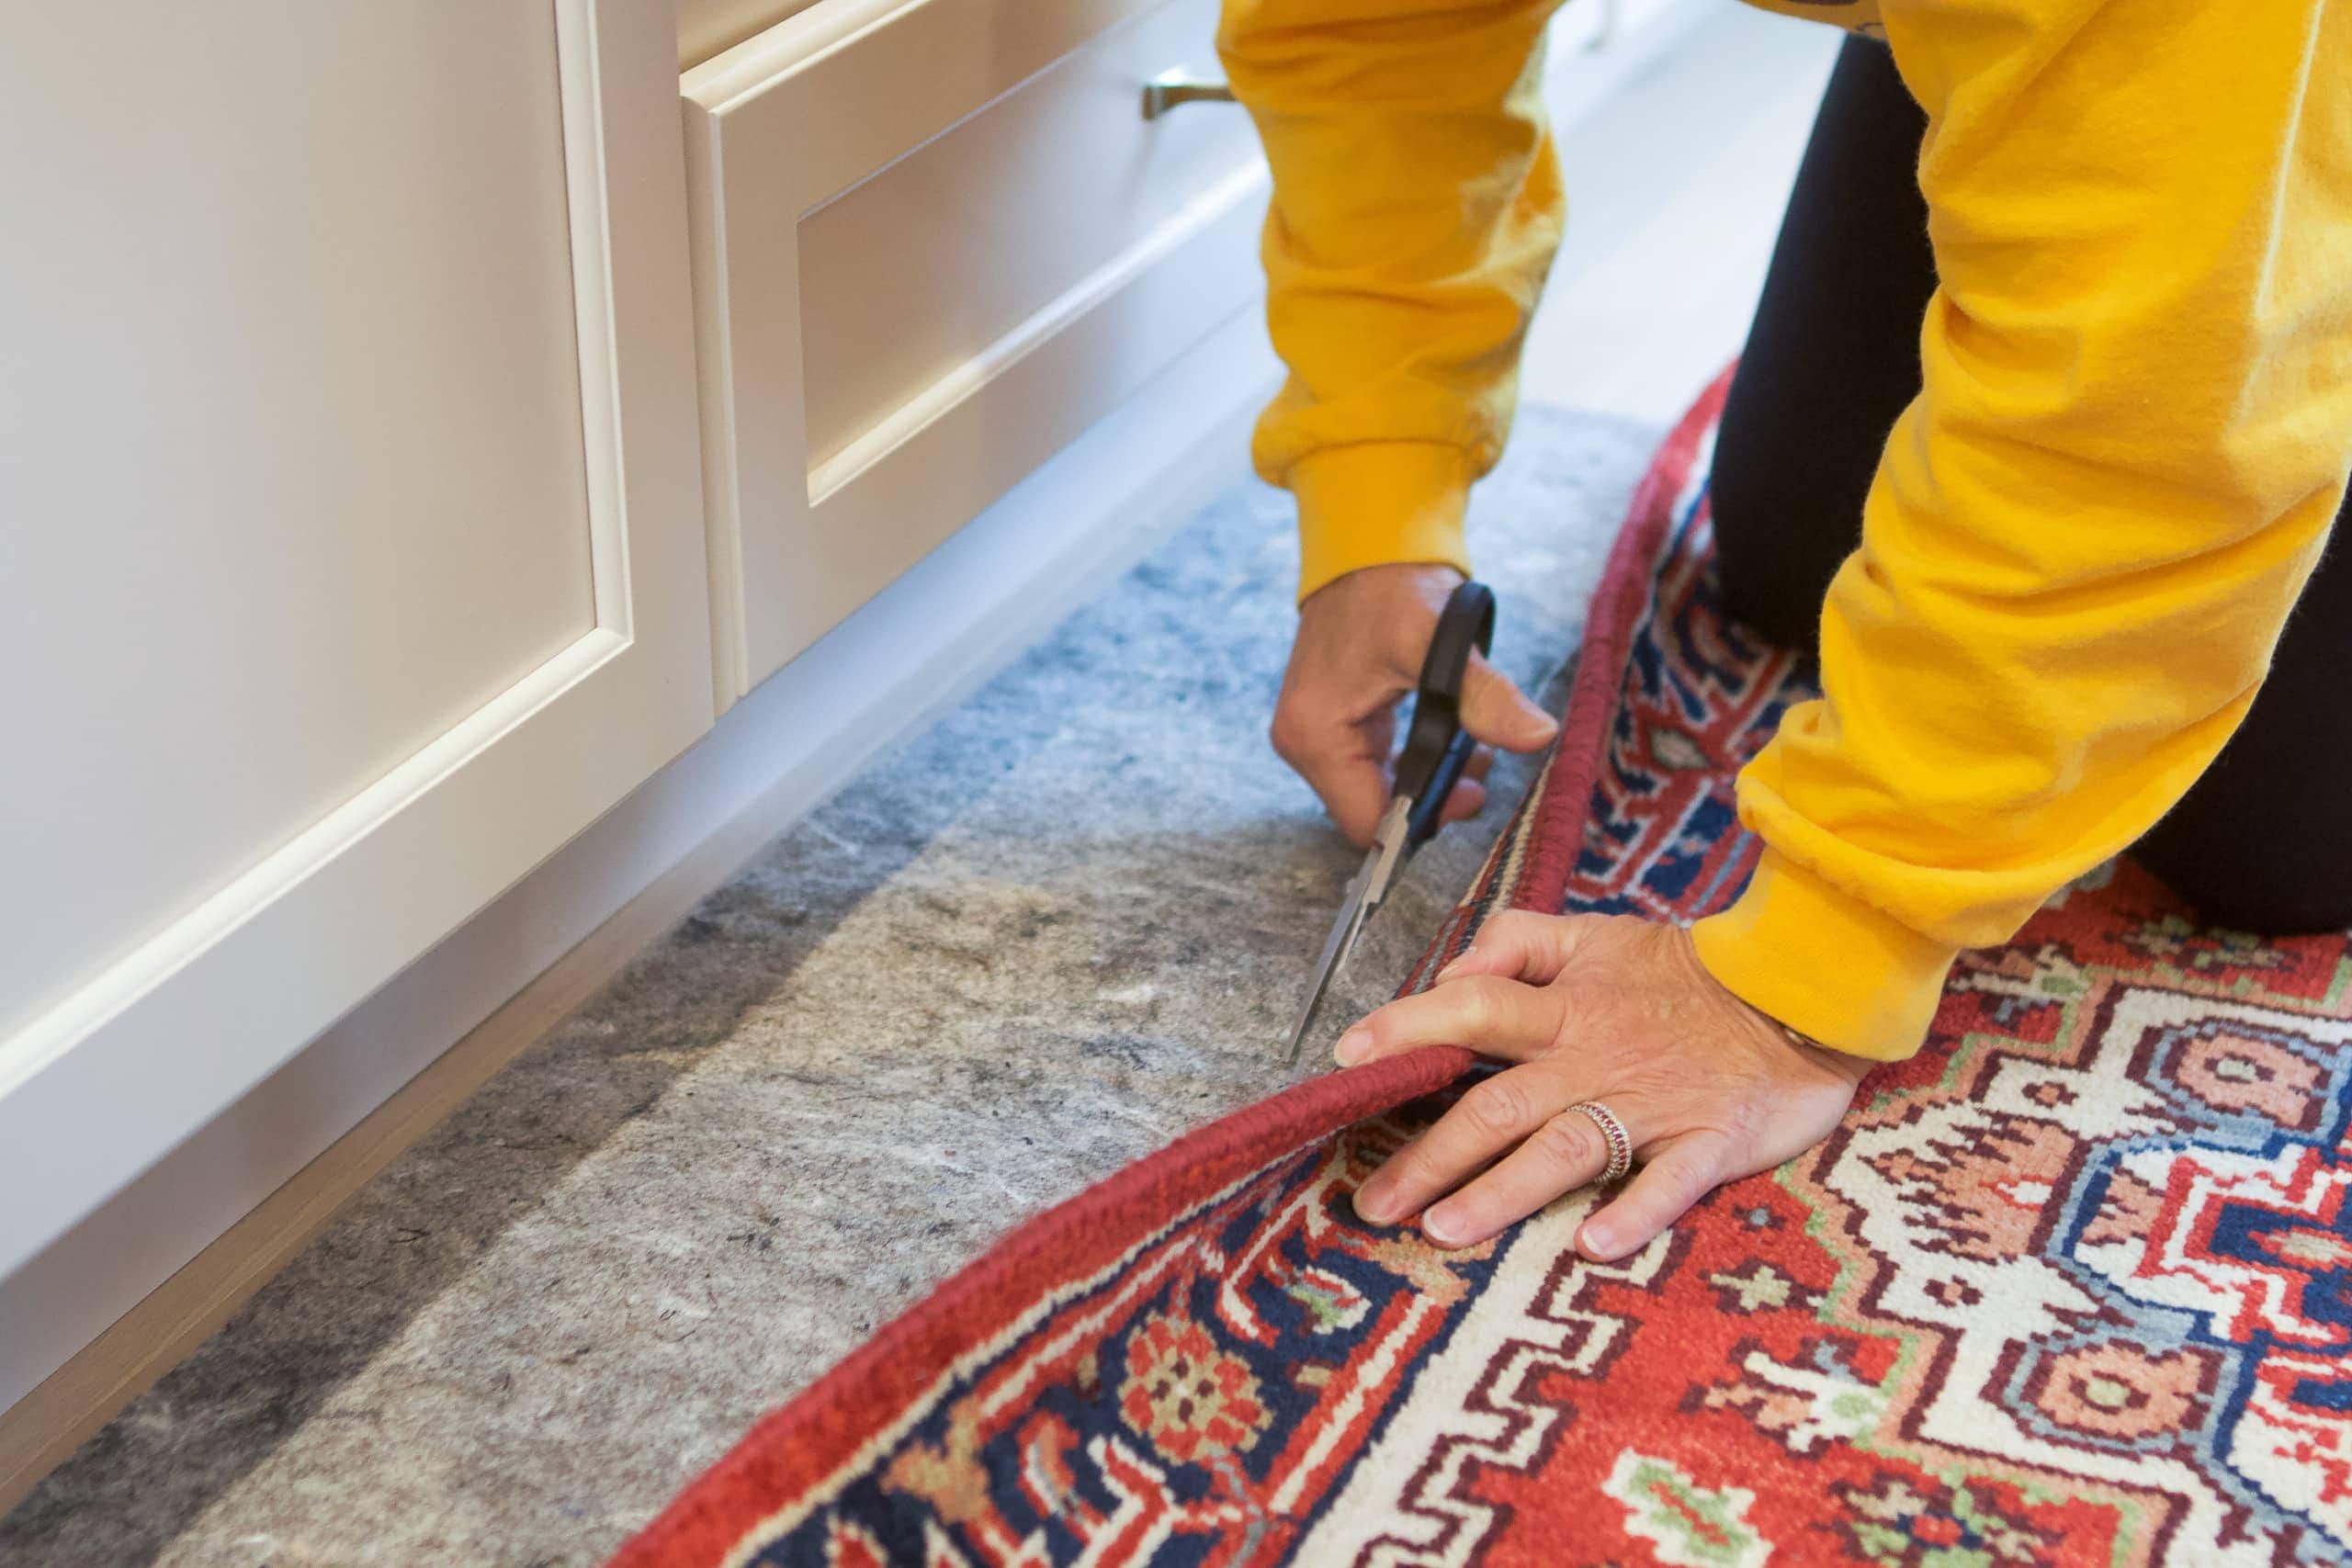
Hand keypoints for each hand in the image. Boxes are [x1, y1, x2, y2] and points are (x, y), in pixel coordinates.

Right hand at [1275, 564, 1557, 846]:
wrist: (1371, 548)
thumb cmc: (1393, 587)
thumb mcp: (1442, 641)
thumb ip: (1486, 695)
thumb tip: (1538, 735)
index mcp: (1315, 733)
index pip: (1368, 822)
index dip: (1425, 817)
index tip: (1472, 789)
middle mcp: (1303, 742)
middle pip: (1373, 812)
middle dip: (1433, 796)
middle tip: (1480, 764)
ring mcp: (1315, 735)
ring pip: (1379, 793)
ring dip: (1431, 779)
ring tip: (1473, 744)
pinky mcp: (1332, 725)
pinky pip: (1377, 769)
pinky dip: (1418, 761)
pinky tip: (1450, 732)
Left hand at [1336, 912, 1869, 1260]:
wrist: (1797, 989)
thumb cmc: (1683, 973)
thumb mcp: (1596, 936)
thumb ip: (1518, 943)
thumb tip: (1449, 973)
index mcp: (1566, 1006)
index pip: (1473, 1006)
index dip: (1411, 1025)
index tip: (1350, 1058)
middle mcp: (1596, 1057)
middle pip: (1499, 1103)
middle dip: (1430, 1155)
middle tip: (1372, 1202)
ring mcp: (1652, 1105)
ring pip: (1566, 1150)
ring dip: (1502, 1191)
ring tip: (1444, 1228)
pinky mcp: (1710, 1142)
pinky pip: (1670, 1183)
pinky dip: (1633, 1214)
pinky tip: (1591, 1247)